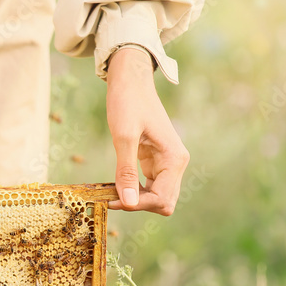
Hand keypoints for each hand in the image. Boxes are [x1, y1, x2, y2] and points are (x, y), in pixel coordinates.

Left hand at [105, 47, 189, 215]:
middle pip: (164, 202)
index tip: (111, 201)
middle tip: (109, 198)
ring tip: (110, 192)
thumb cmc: (128, 103)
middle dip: (138, 204)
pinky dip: (133, 190)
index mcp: (175, 159)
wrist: (130, 81)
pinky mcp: (156, 161)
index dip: (137, 205)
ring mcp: (167, 163)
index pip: (162, 199)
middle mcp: (176, 163)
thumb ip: (126, 171)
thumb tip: (129, 203)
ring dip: (135, 199)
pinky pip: (149, 186)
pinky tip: (116, 185)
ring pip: (157, 197)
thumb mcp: (123, 137)